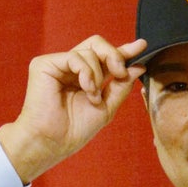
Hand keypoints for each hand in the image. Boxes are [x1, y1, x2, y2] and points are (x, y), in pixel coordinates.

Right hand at [0, 36, 147, 182]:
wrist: (53, 142)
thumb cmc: (76, 130)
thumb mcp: (107, 107)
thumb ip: (121, 86)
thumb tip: (138, 66)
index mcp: (85, 77)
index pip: (105, 58)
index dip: (123, 51)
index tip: (142, 46)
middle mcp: (71, 68)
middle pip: (97, 45)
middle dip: (114, 56)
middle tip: (120, 73)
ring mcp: (58, 65)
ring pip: (89, 51)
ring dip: (97, 76)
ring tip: (93, 97)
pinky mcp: (45, 64)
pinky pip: (75, 57)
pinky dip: (86, 73)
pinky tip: (86, 89)